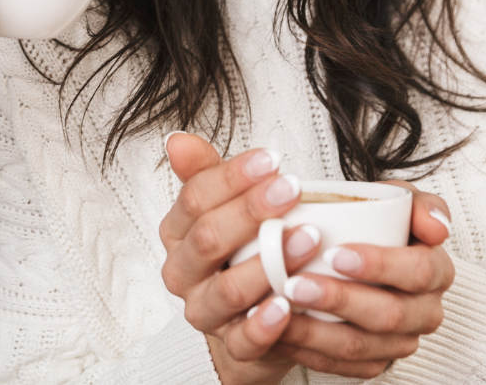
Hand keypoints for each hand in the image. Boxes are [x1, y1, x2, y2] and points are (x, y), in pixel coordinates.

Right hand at [159, 134, 317, 384]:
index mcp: (176, 234)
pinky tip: (288, 304)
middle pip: (208, 238)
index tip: (272, 159)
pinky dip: (266, 324)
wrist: (249, 320)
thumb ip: (205, 175)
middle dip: (251, 211)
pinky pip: (245, 339)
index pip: (194, 198)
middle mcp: (183, 273)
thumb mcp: (222, 209)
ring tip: (308, 238)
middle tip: (292, 189)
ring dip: (269, 262)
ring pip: (228, 289)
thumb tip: (177, 139)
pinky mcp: (232, 346)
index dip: (232, 177)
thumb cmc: (239, 253)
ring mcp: (205, 312)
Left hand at [265, 181, 454, 379]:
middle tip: (295, 284)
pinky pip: (343, 367)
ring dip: (316, 331)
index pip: (418, 271)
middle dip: (339, 300)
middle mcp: (424, 312)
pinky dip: (308, 351)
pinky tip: (279, 331)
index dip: (380, 265)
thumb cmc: (375, 224)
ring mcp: (399, 342)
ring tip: (279, 307)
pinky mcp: (374, 363)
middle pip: (388, 315)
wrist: (351, 254)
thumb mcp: (398, 200)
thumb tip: (436, 227)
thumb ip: (419, 203)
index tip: (336, 255)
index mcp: (436, 272)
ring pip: (361, 346)